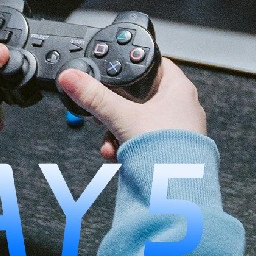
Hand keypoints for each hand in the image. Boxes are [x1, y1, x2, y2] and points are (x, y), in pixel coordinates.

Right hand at [56, 56, 206, 157]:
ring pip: (140, 121)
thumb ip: (94, 97)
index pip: (153, 65)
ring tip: (111, 143)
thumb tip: (72, 78)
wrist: (179, 190)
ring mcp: (179, 129)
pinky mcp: (172, 149)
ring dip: (118, 131)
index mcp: (179, 89)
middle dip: (117, 109)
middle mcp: (183, 107)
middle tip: (105, 115)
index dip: (132, 66)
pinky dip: (128, 146)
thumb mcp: (122, 117)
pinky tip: (118, 155)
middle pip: (141, 96)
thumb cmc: (167, 150)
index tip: (115, 73)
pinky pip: (145, 140)